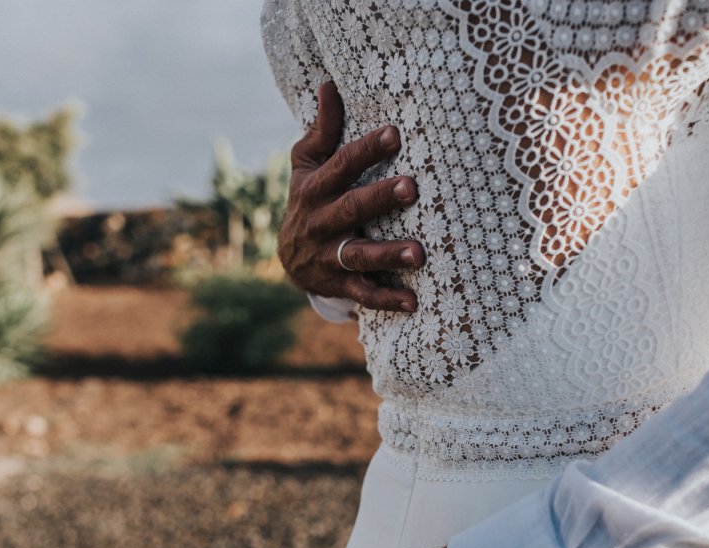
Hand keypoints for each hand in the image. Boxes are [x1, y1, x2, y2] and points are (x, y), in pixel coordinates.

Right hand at [279, 81, 424, 312]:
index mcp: (315, 188)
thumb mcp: (306, 166)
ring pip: (359, 255)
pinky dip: (387, 299)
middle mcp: (320, 222)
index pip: (341, 164)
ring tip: (420, 253)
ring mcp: (329, 256)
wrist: (289, 259)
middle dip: (381, 198)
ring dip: (389, 255)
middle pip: (351, 208)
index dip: (367, 150)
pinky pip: (363, 294)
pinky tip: (413, 301)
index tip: (395, 134)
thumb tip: (329, 85)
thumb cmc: (308, 200)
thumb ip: (322, 132)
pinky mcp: (338, 284)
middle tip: (412, 188)